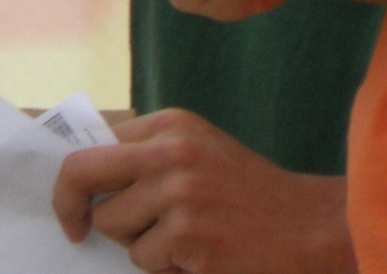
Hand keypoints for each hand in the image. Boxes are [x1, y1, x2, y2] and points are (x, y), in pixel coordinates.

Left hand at [53, 109, 355, 273]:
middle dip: (71, 207)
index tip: (71, 203)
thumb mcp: (200, 154)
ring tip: (183, 239)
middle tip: (76, 231)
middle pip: (81, 175)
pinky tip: (201, 257)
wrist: (315, 229)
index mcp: (171, 126)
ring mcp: (179, 194)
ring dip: (140, 244)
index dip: (71, 180)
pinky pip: (144, 259)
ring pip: (113, 227)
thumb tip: (80, 180)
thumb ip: (147, 158)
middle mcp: (171, 152)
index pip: (92, 146)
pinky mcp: (187, 236)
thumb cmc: (251, 197)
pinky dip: (167, 267)